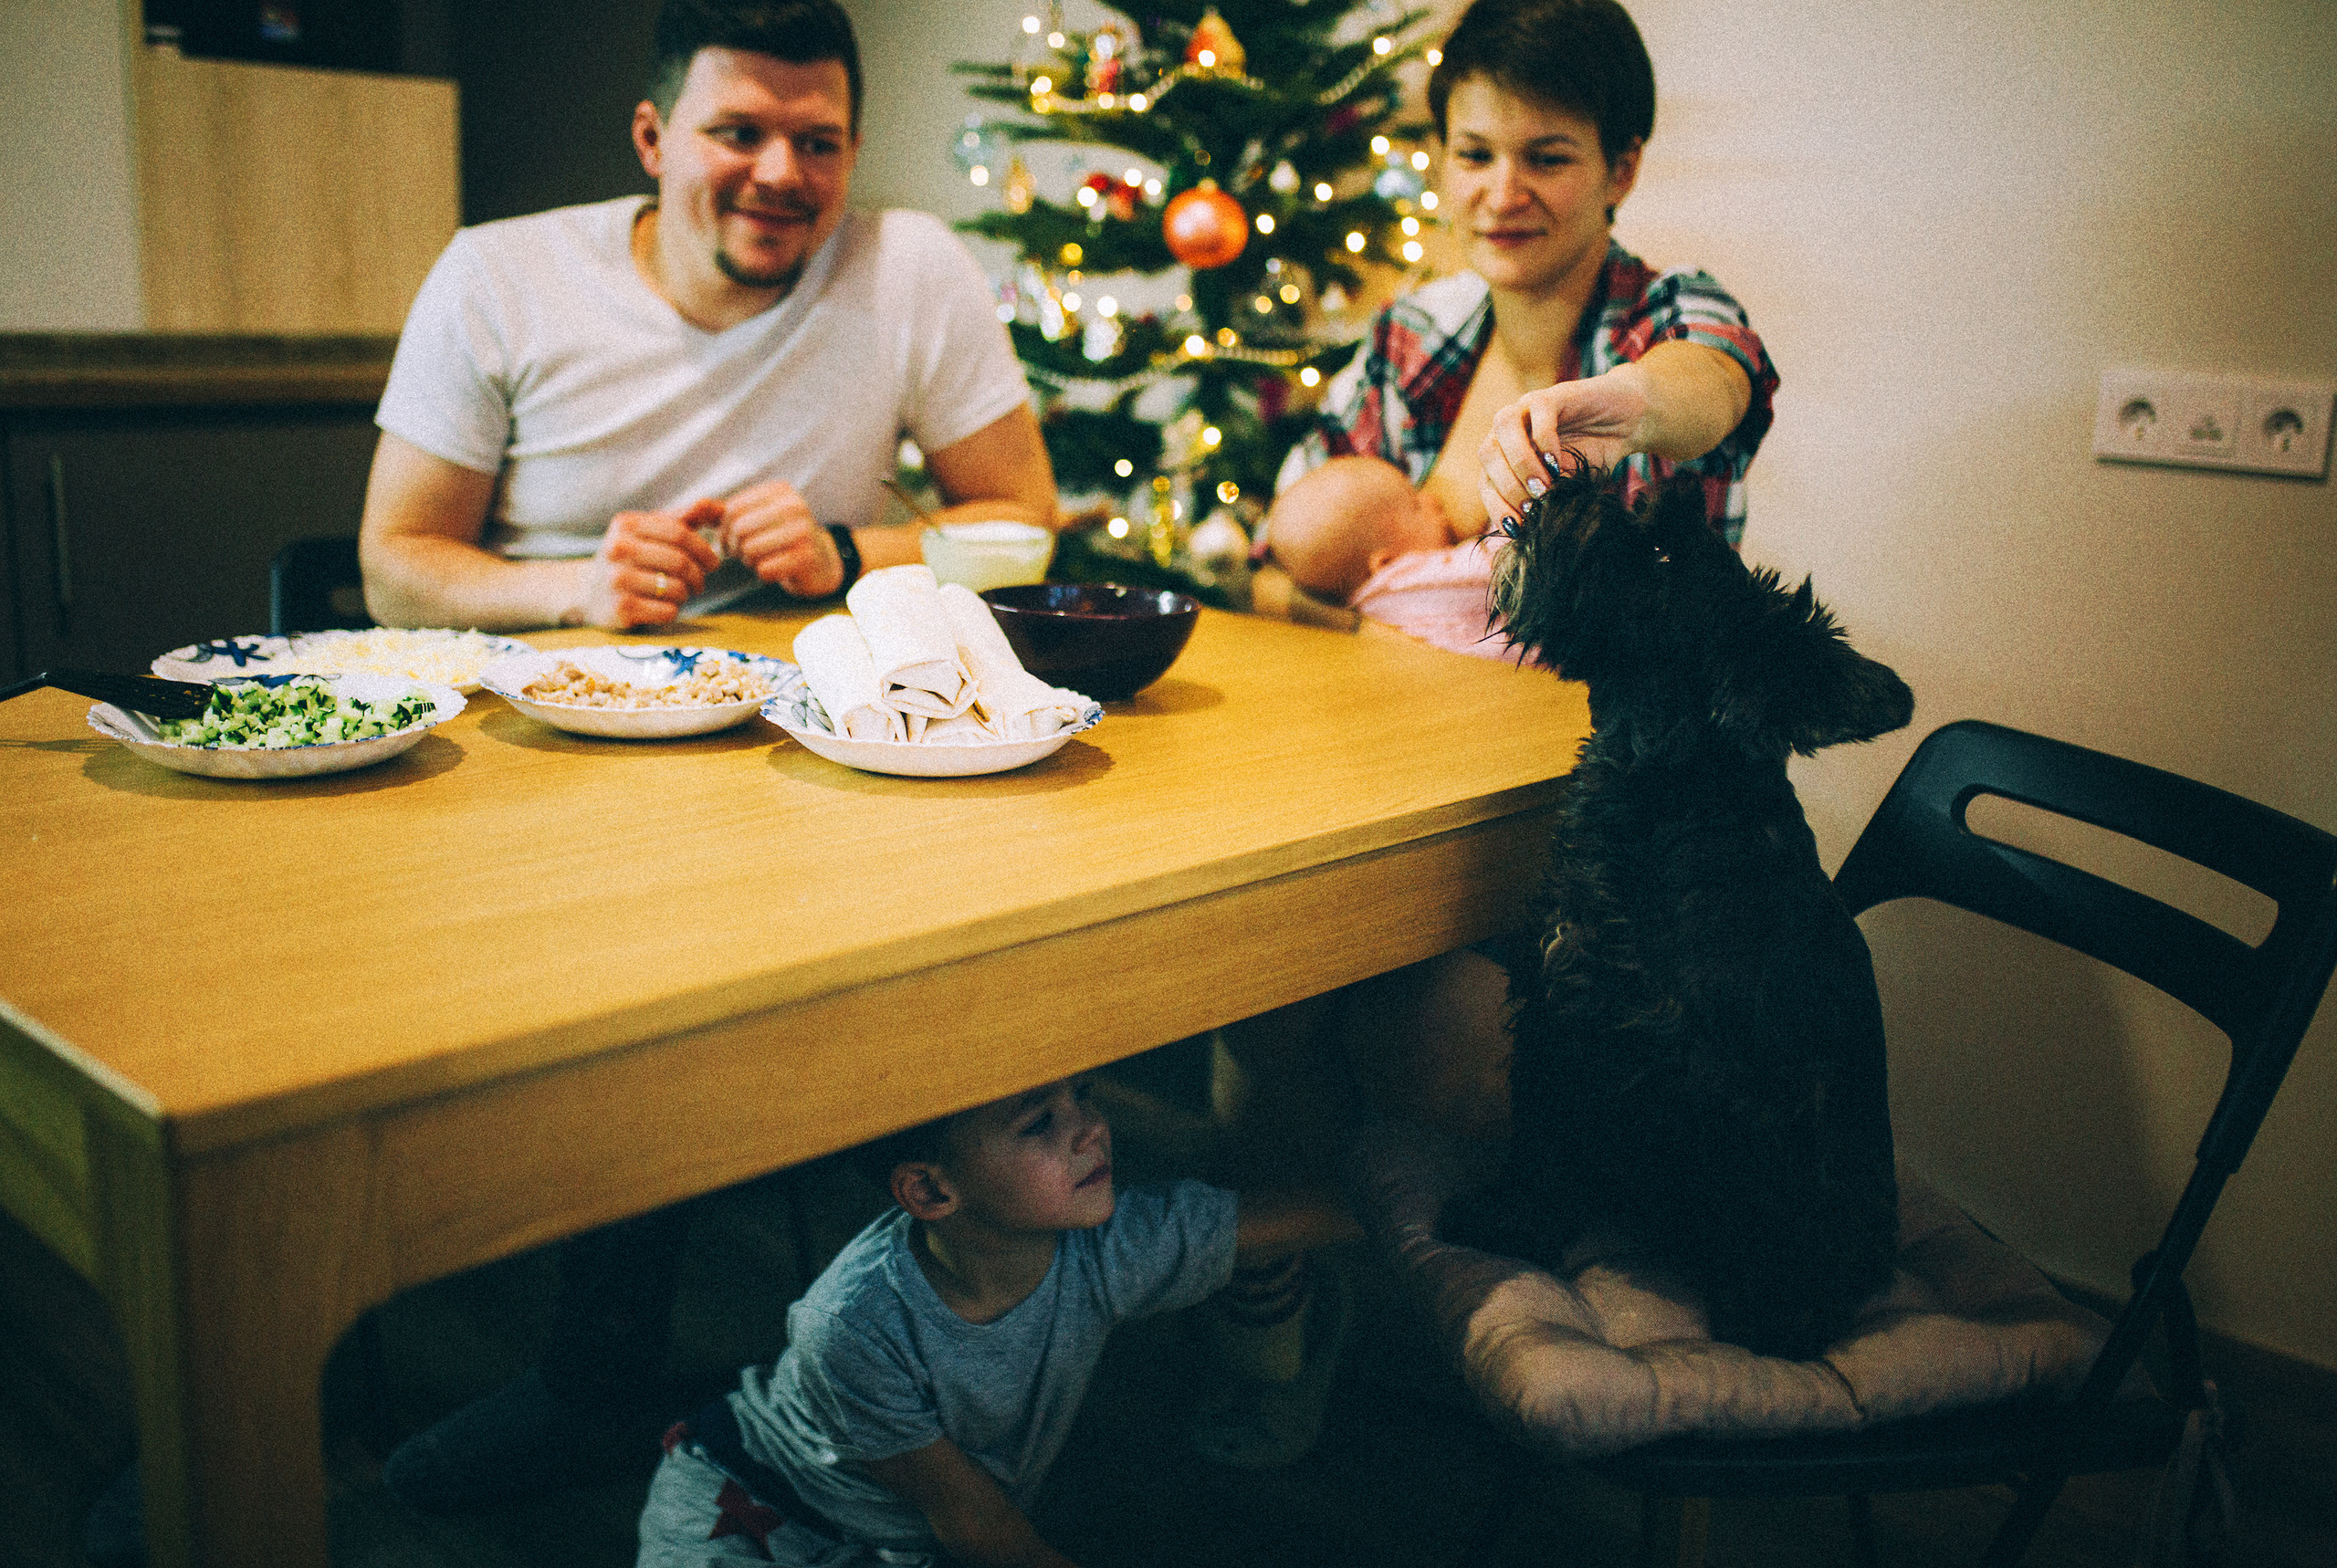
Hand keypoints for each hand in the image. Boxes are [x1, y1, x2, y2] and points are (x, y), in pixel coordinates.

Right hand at [575, 500, 723, 627]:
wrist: (588, 592)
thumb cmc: (631, 557)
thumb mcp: (649, 532)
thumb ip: (681, 518)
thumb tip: (710, 504)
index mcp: (626, 524)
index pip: (679, 533)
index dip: (704, 549)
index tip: (714, 563)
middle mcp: (617, 548)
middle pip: (679, 561)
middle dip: (698, 575)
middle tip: (700, 583)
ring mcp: (616, 579)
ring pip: (676, 588)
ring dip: (686, 594)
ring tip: (680, 593)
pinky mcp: (620, 608)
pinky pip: (667, 611)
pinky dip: (674, 610)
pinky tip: (665, 607)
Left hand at [721, 480, 845, 597]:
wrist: (819, 563)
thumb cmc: (777, 538)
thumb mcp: (753, 518)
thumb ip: (722, 512)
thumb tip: (697, 506)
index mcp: (780, 490)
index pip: (732, 509)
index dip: (723, 529)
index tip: (729, 540)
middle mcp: (795, 505)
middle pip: (739, 528)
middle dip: (734, 546)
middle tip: (741, 554)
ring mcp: (804, 530)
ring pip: (750, 549)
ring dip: (748, 561)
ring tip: (758, 559)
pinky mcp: (807, 557)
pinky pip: (765, 570)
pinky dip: (764, 574)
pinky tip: (774, 569)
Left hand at [1477, 364, 1649, 523]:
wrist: (1627, 421)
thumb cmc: (1592, 455)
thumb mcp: (1567, 486)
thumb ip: (1545, 500)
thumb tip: (1527, 529)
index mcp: (1506, 455)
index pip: (1486, 482)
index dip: (1496, 507)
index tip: (1518, 528)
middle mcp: (1510, 430)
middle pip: (1488, 452)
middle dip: (1507, 485)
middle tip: (1533, 507)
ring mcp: (1528, 408)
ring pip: (1504, 425)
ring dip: (1519, 460)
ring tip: (1542, 486)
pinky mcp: (1553, 394)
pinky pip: (1538, 410)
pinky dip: (1544, 439)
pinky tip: (1557, 463)